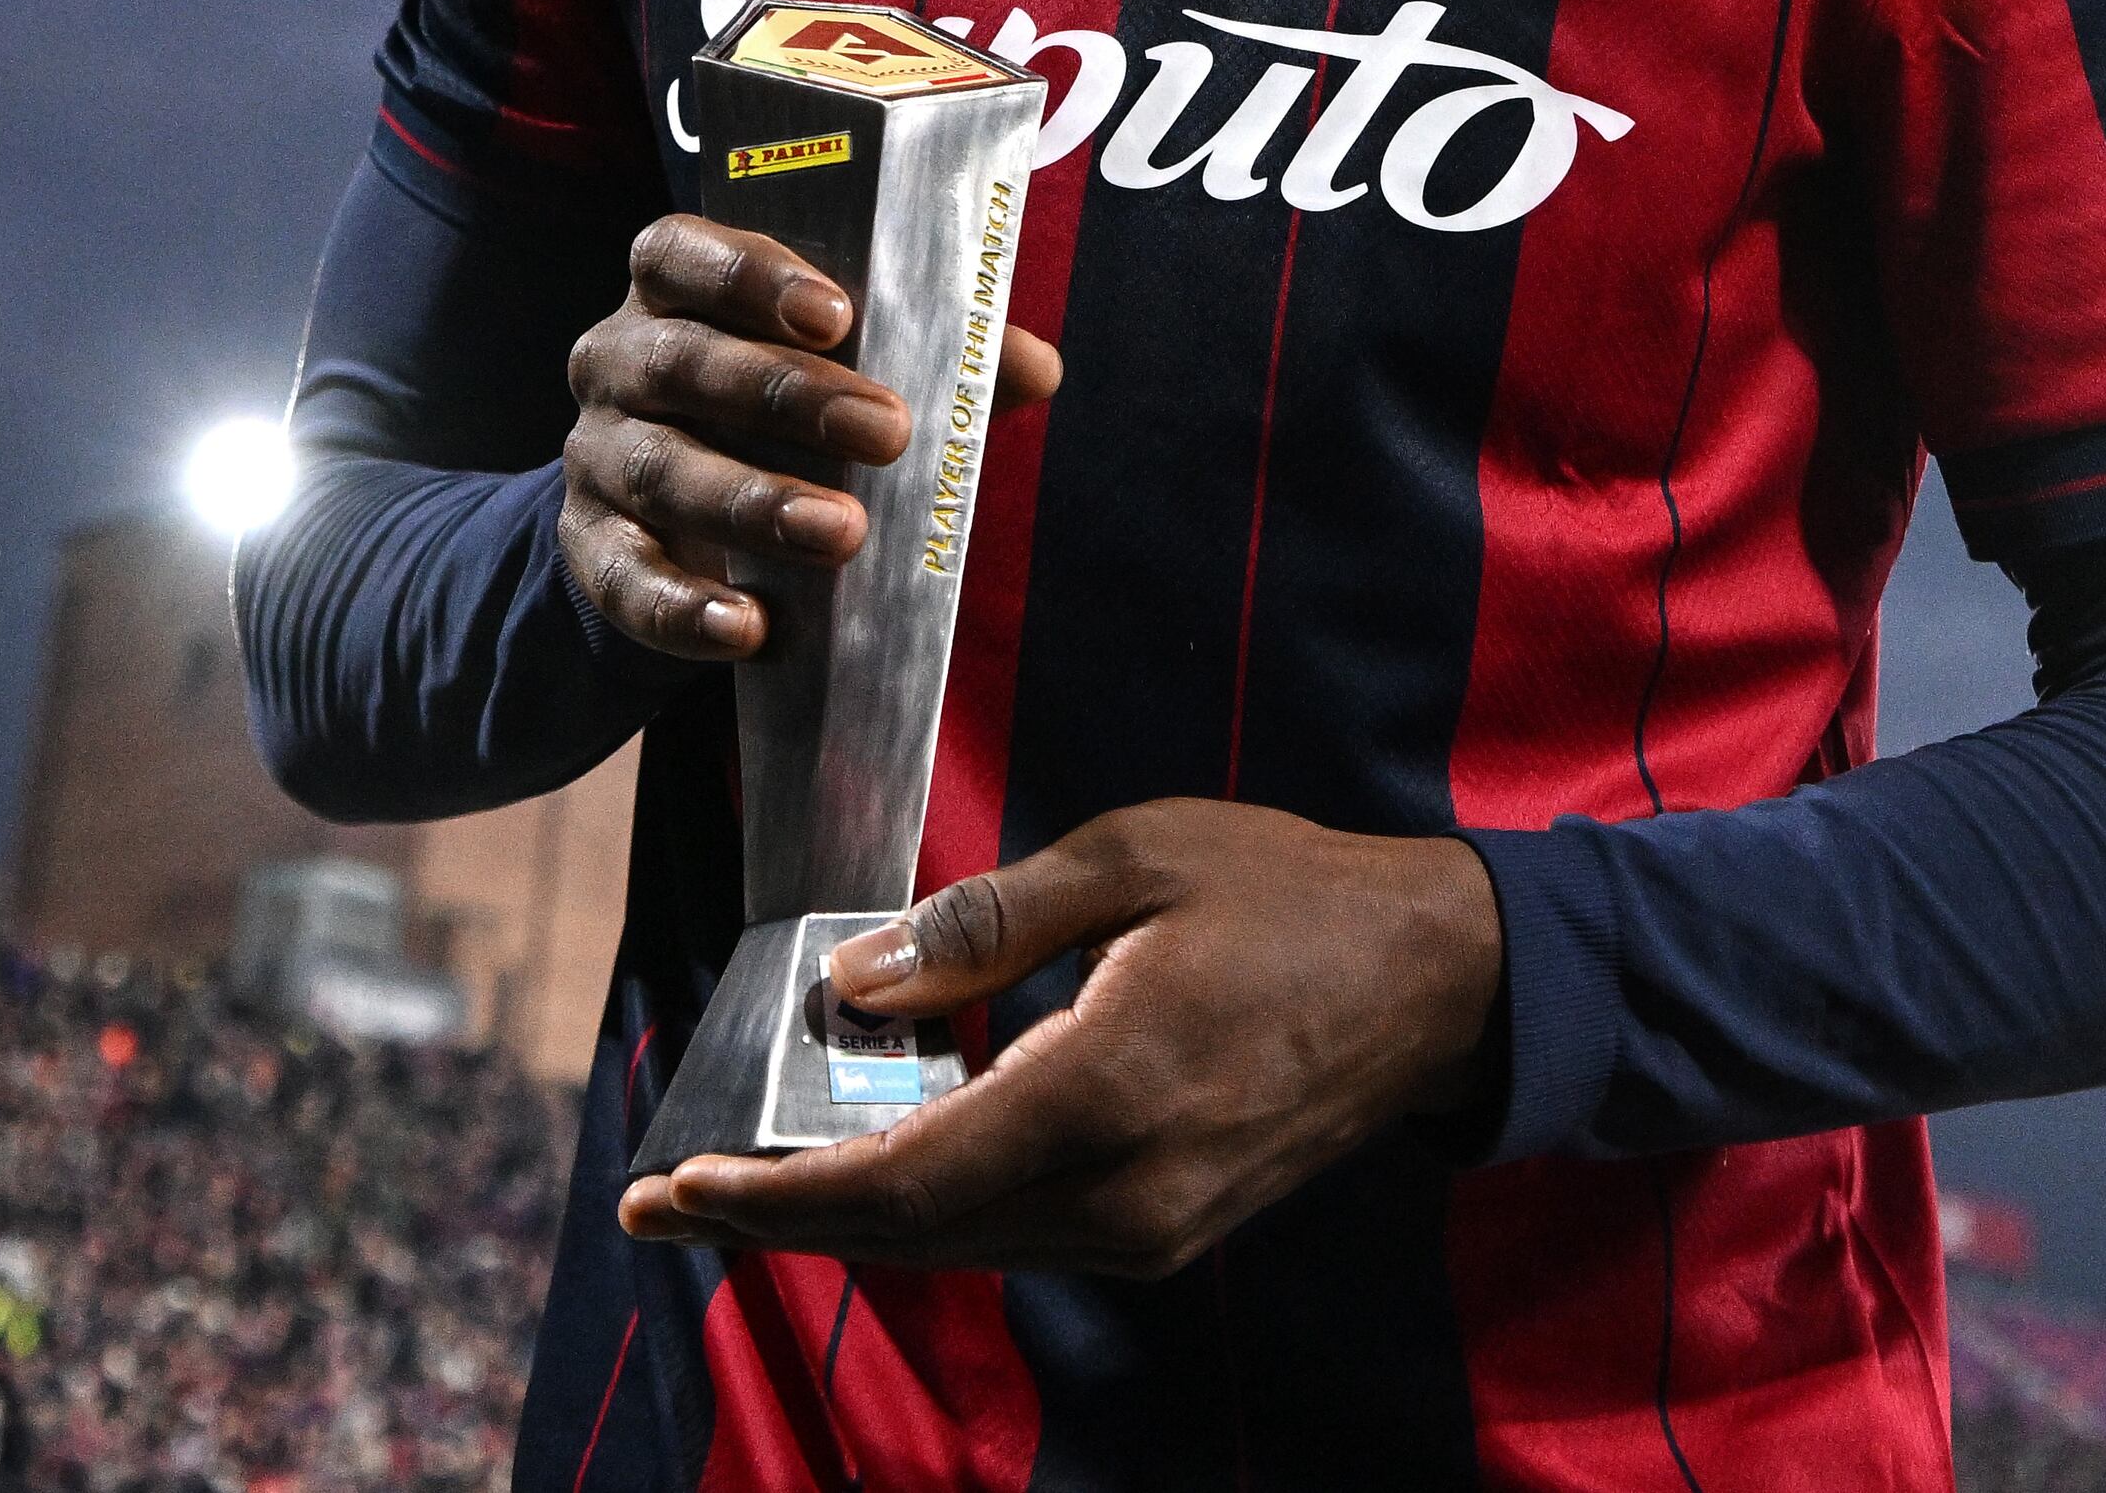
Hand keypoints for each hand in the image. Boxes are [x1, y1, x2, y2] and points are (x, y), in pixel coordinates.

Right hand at [560, 213, 1062, 658]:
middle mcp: (618, 360)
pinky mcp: (589, 549)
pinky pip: (625, 578)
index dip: (752, 276)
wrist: (670, 522)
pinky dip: (684, 606)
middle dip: (787, 396)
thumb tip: (1034, 365)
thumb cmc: (777, 415)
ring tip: (842, 535)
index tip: (836, 313)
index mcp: (673, 290)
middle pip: (686, 363)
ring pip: (660, 469)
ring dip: (752, 502)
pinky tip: (750, 626)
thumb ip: (933, 357)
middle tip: (889, 432)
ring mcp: (597, 456)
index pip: (684, 255)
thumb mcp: (843, 372)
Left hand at [616, 798, 1502, 1275]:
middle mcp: (1122, 1196)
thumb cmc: (1289, 894)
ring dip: (846, 1219)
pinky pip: (1016, 1234)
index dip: (774, 1197)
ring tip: (741, 1185)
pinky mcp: (1167, 1230)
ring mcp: (1150, 1229)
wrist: (1443, 982)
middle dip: (774, 1221)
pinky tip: (873, 1164)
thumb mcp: (1130, 860)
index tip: (674, 1190)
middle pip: (911, 1234)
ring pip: (958, 1244)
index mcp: (1105, 1096)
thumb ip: (983, 924)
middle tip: (663, 1202)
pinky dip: (927, 1208)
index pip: (902, 1182)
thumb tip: (857, 986)